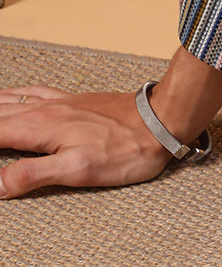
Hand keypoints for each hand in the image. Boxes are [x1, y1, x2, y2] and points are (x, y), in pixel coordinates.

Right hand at [0, 86, 172, 197]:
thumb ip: (33, 175)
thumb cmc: (125, 149)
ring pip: (10, 100)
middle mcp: (44, 110)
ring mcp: (59, 102)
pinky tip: (11, 95)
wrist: (161, 120)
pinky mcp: (73, 100)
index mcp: (40, 128)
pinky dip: (11, 94)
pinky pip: (32, 92)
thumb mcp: (78, 171)